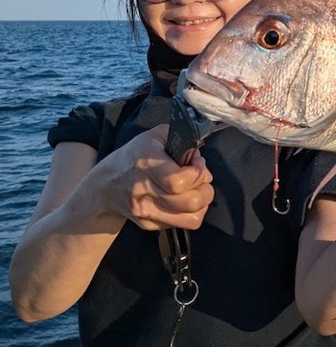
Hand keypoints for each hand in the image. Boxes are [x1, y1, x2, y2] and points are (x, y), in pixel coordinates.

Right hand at [98, 125, 213, 230]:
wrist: (104, 186)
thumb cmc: (134, 157)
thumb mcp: (154, 136)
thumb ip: (181, 137)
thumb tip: (198, 156)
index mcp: (146, 163)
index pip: (180, 181)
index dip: (198, 173)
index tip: (198, 163)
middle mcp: (144, 190)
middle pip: (191, 202)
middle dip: (205, 189)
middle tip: (201, 180)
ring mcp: (145, 211)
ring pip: (190, 218)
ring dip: (202, 204)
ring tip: (197, 191)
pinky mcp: (149, 224)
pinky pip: (182, 224)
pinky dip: (190, 212)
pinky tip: (183, 199)